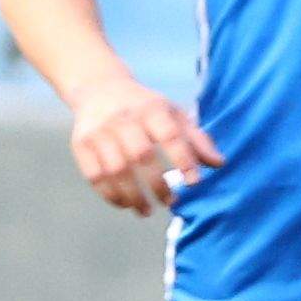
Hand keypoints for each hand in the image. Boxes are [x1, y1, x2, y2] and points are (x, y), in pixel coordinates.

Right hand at [63, 76, 215, 218]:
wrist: (99, 89)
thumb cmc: (146, 108)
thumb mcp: (173, 114)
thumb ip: (196, 138)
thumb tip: (218, 164)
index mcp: (151, 108)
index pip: (170, 135)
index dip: (184, 160)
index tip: (195, 182)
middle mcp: (123, 118)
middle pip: (141, 156)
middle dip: (158, 184)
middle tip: (170, 201)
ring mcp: (100, 131)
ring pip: (116, 170)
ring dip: (133, 196)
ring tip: (147, 211)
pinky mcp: (81, 144)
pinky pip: (95, 176)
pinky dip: (111, 195)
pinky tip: (125, 204)